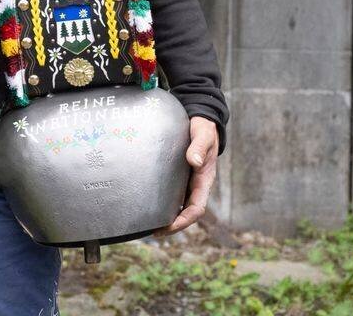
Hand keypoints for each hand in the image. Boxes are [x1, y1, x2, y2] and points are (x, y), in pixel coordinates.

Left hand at [155, 115, 218, 235]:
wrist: (201, 122)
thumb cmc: (204, 130)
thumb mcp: (203, 136)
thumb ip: (198, 147)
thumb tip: (194, 161)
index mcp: (204, 180)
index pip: (196, 208)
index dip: (184, 221)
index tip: (169, 227)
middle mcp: (196, 185)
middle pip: (186, 212)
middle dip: (173, 224)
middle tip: (153, 230)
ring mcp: (188, 181)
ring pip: (179, 204)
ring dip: (167, 215)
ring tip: (148, 222)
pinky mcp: (179, 175)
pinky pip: (171, 192)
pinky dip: (162, 200)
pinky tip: (148, 201)